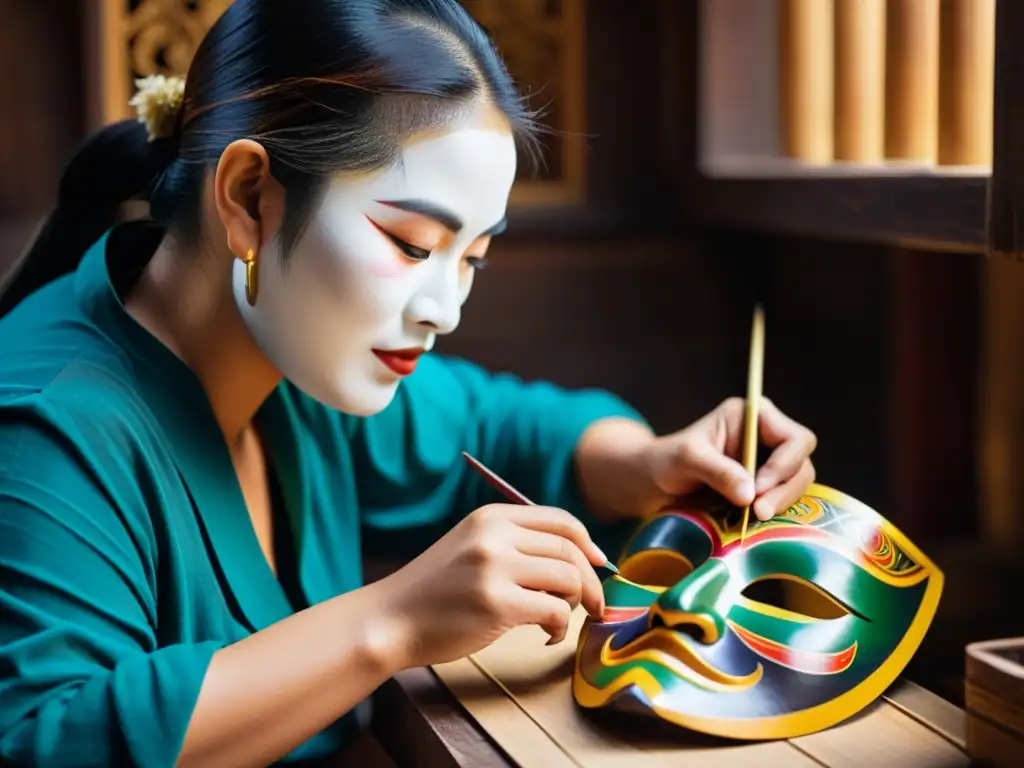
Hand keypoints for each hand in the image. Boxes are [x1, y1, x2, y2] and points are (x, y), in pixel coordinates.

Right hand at [375, 503, 607, 668]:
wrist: (391, 619)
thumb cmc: (435, 590)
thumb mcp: (471, 547)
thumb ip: (514, 544)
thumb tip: (575, 559)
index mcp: (491, 517)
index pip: (560, 520)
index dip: (588, 542)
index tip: (599, 563)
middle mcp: (495, 536)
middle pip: (570, 549)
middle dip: (590, 580)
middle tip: (593, 605)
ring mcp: (495, 569)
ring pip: (568, 578)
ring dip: (575, 604)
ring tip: (557, 620)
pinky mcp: (497, 604)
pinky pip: (555, 611)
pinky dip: (560, 627)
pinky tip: (545, 636)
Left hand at [647, 397, 816, 520]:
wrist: (655, 483)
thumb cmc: (667, 460)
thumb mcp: (687, 459)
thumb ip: (717, 471)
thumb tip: (749, 493)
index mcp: (752, 416)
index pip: (794, 438)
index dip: (784, 465)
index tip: (757, 488)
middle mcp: (766, 436)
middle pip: (801, 463)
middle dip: (784, 489)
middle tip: (759, 512)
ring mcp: (768, 463)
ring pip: (797, 485)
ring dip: (781, 503)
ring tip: (755, 518)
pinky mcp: (765, 488)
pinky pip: (784, 501)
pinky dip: (775, 513)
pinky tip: (755, 522)